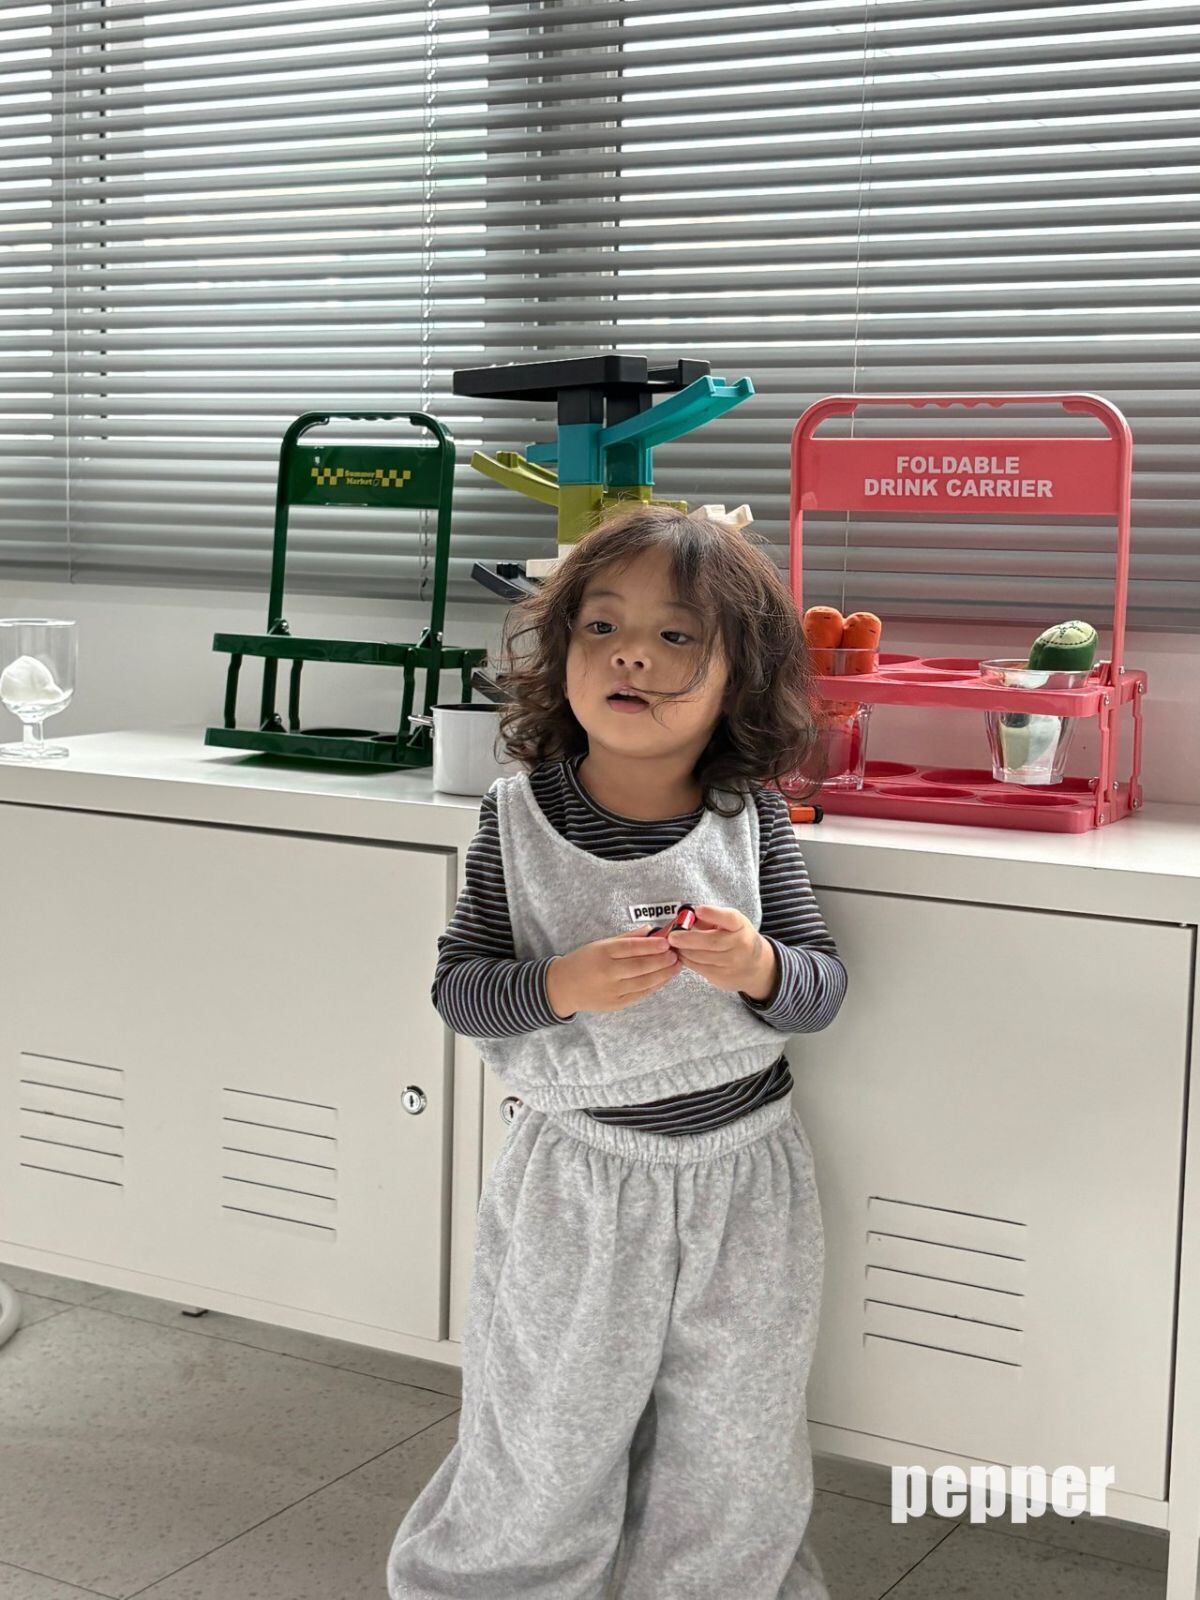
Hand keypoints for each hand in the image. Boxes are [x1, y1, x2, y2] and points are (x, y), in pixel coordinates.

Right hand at [546, 928, 680, 1017]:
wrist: (563, 987)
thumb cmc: (584, 961)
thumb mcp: (601, 944)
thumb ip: (627, 938)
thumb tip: (651, 930)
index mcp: (602, 953)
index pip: (631, 948)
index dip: (651, 946)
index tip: (667, 943)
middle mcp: (607, 972)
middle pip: (641, 966)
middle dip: (662, 960)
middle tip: (677, 954)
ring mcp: (612, 990)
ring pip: (644, 982)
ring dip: (663, 974)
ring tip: (676, 965)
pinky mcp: (616, 1004)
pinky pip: (640, 994)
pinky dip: (655, 986)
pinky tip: (664, 978)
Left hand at [665, 904, 777, 1002]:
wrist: (755, 966)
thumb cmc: (736, 937)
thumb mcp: (729, 923)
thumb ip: (710, 919)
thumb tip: (685, 918)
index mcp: (740, 926)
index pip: (729, 919)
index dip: (713, 914)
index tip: (698, 910)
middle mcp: (739, 944)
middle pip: (712, 941)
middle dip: (688, 939)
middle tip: (672, 936)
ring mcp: (732, 963)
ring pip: (702, 957)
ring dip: (684, 950)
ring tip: (673, 944)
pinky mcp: (722, 976)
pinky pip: (699, 968)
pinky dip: (687, 960)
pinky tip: (680, 954)